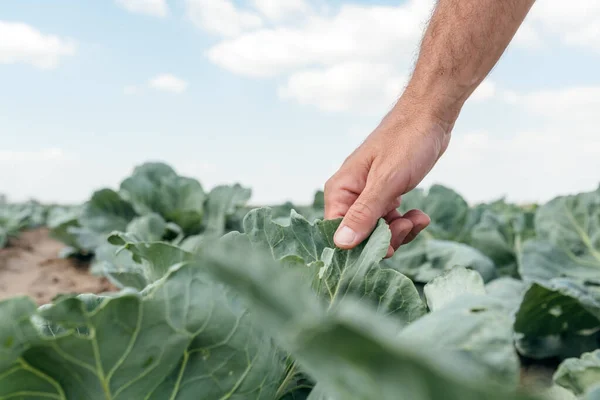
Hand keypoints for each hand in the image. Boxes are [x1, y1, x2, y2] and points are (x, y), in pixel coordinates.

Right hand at [324, 101, 452, 257]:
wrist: (430, 117)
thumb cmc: (406, 142)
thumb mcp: (386, 181)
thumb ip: (364, 214)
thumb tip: (341, 244)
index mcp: (340, 190)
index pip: (338, 233)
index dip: (360, 246)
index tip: (387, 247)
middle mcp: (349, 195)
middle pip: (359, 236)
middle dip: (386, 238)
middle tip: (406, 225)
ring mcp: (367, 196)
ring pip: (377, 231)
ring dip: (400, 231)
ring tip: (418, 218)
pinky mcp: (385, 195)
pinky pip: (389, 221)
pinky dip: (406, 223)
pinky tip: (419, 214)